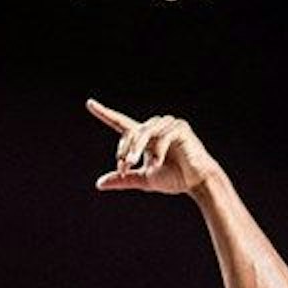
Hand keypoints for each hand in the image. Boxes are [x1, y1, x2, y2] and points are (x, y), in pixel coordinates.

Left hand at [87, 99, 219, 195]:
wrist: (197, 182)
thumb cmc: (174, 179)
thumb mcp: (144, 179)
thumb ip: (124, 179)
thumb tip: (99, 184)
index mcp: (145, 137)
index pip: (121, 123)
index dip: (105, 113)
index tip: (90, 103)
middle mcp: (155, 127)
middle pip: (131, 132)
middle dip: (124, 150)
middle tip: (123, 167)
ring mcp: (168, 125)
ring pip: (144, 132)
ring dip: (136, 149)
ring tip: (134, 164)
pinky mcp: (180, 128)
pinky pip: (161, 137)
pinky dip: (157, 151)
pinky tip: (158, 163)